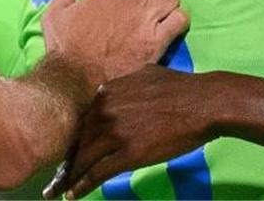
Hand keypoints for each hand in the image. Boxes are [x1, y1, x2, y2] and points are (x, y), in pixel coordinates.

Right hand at [42, 0, 188, 90]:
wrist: (75, 77)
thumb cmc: (64, 47)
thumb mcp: (54, 15)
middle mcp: (131, 0)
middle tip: (146, 6)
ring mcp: (146, 19)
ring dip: (167, 4)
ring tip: (161, 16)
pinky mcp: (156, 40)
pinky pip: (180, 19)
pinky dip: (178, 22)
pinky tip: (170, 30)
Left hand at [43, 65, 214, 199]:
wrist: (204, 103)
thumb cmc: (182, 88)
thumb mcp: (148, 74)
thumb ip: (127, 83)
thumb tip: (120, 88)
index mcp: (108, 91)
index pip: (83, 119)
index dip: (75, 137)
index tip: (69, 150)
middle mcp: (105, 110)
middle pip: (79, 140)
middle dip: (68, 159)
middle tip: (58, 175)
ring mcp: (115, 133)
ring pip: (84, 159)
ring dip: (69, 177)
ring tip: (58, 190)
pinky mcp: (127, 154)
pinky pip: (97, 173)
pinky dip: (82, 186)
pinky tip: (73, 195)